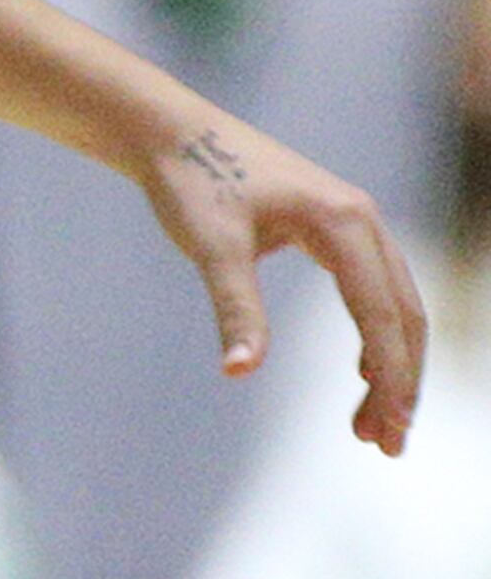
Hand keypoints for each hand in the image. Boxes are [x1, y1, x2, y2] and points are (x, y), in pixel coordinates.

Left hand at [140, 110, 426, 452]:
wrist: (175, 133)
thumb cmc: (191, 184)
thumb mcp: (212, 249)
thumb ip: (235, 309)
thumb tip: (241, 371)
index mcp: (344, 224)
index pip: (382, 315)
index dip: (391, 376)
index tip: (389, 428)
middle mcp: (363, 221)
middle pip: (404, 314)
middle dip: (400, 382)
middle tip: (387, 445)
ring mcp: (354, 222)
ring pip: (393, 303)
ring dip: (390, 364)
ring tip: (372, 425)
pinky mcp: (335, 227)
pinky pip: (373, 289)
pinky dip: (374, 335)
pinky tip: (362, 372)